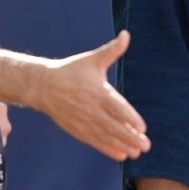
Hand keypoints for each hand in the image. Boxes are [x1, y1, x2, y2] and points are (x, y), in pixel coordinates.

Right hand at [31, 31, 150, 161]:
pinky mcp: (76, 129)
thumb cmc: (71, 71)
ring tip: (136, 153)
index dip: (130, 118)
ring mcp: (83, 121)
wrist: (42, 86)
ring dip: (122, 145)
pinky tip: (120, 155)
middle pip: (113, 126)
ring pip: (105, 136)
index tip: (142, 127)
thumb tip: (126, 35)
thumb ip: (112, 50)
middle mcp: (90, 108)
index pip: (116, 107)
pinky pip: (94, 141)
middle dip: (130, 137)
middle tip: (146, 146)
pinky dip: (107, 149)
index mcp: (97, 91)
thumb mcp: (92, 60)